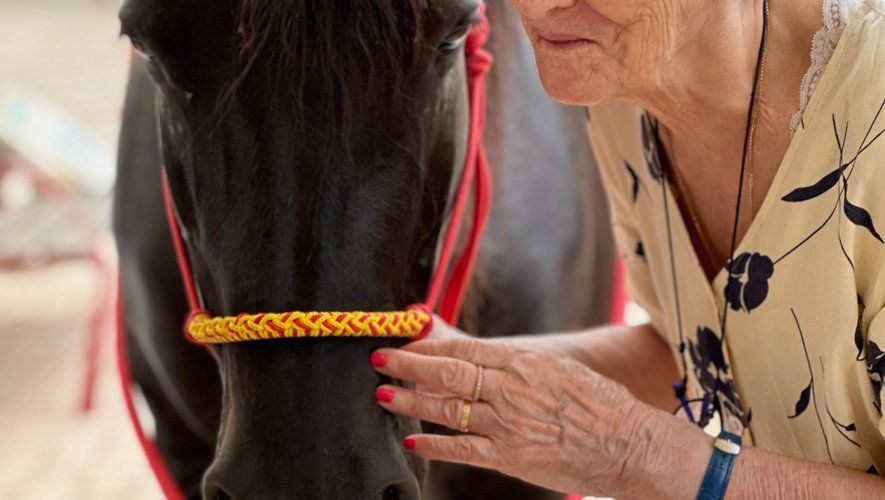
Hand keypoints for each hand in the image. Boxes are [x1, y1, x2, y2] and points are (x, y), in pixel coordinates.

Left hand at [370, 334, 664, 497]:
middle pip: (447, 373)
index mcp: (523, 361)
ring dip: (410, 401)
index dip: (429, 347)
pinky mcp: (511, 457)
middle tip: (379, 360)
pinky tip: (414, 441)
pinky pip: (464, 450)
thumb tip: (484, 356)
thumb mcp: (559, 369)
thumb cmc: (600, 404)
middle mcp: (510, 389)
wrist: (629, 444)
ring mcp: (508, 424)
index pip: (464, 350)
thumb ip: (519, 363)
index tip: (405, 342)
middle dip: (408, 365)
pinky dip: (435, 446)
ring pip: (448, 409)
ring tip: (384, 396)